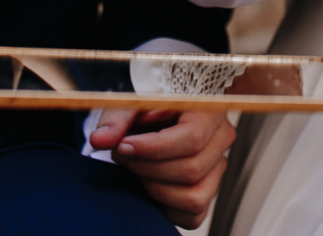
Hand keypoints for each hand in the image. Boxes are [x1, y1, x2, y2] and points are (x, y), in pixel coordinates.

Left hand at [89, 107, 234, 228]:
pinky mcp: (210, 192)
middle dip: (148, 168)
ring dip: (156, 189)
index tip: (124, 146)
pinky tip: (149, 185)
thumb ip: (115, 120)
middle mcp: (222, 139)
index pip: (191, 138)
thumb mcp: (131, 106)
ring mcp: (219, 168)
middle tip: (122, 155)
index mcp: (210, 112)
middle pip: (191, 169)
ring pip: (194, 197)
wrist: (159, 119)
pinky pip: (194, 215)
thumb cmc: (148, 110)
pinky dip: (166, 208)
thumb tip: (99, 140)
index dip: (154, 148)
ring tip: (137, 171)